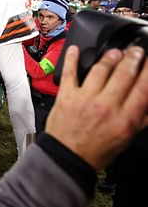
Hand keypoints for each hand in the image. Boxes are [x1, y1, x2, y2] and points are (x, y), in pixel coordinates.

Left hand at [46, 45, 147, 169]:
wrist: (66, 156)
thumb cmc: (95, 150)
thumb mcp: (125, 138)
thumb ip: (140, 119)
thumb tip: (147, 102)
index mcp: (125, 119)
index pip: (143, 88)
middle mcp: (106, 106)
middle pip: (124, 74)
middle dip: (133, 58)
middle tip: (136, 51)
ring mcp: (84, 99)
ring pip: (100, 70)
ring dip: (110, 57)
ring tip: (115, 52)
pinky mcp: (66, 95)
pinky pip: (69, 72)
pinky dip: (71, 58)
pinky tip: (75, 49)